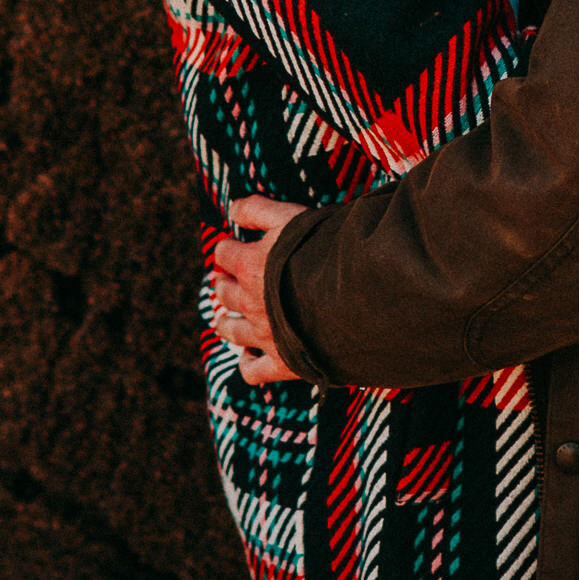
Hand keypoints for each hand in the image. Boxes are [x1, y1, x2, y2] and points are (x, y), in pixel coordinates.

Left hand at [212, 194, 307, 382]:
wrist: (354, 293)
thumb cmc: (323, 250)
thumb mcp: (289, 217)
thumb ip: (257, 210)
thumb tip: (230, 208)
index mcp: (249, 266)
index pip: (224, 253)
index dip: (227, 248)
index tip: (232, 246)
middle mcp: (250, 302)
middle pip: (224, 292)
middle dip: (224, 284)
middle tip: (226, 280)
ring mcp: (264, 335)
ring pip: (232, 331)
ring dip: (226, 322)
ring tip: (226, 319)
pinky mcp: (281, 361)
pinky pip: (253, 371)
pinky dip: (247, 364)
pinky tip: (249, 357)